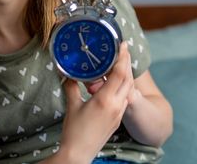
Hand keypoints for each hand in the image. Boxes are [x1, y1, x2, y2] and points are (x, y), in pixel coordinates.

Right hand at [58, 43, 134, 162]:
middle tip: (122, 49)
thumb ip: (71, 87)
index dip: (122, 57)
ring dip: (126, 74)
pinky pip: (125, 98)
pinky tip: (116, 83)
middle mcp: (116, 105)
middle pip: (128, 79)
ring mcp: (118, 113)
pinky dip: (123, 86)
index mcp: (105, 100)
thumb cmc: (74, 131)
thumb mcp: (72, 106)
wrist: (79, 154)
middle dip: (127, 63)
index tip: (123, 45)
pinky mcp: (117, 119)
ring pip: (128, 89)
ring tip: (120, 63)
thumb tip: (68, 73)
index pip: (119, 73)